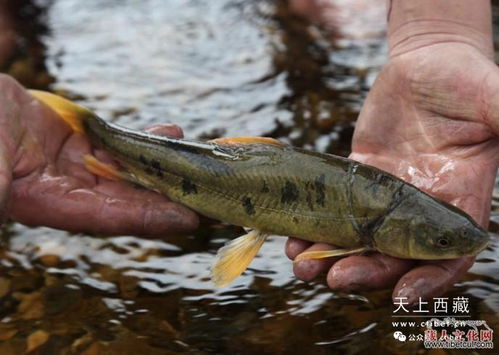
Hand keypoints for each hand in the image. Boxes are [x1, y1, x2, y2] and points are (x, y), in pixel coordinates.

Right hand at [0, 74, 198, 234]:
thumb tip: (2, 198)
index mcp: (51, 204)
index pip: (112, 217)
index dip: (152, 218)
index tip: (190, 219)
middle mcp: (72, 190)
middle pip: (132, 197)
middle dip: (172, 197)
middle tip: (213, 194)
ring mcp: (79, 165)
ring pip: (132, 169)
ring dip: (166, 166)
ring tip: (200, 159)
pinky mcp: (80, 141)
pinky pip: (121, 143)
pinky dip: (146, 138)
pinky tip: (169, 130)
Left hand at [286, 42, 498, 302]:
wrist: (426, 61)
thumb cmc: (465, 78)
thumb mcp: (493, 100)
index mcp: (458, 199)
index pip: (446, 255)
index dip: (428, 278)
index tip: (401, 294)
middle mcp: (420, 207)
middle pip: (393, 254)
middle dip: (365, 271)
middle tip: (335, 278)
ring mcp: (386, 195)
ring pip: (358, 239)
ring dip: (331, 257)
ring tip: (303, 266)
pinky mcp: (359, 177)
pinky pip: (335, 209)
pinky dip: (314, 227)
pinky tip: (292, 238)